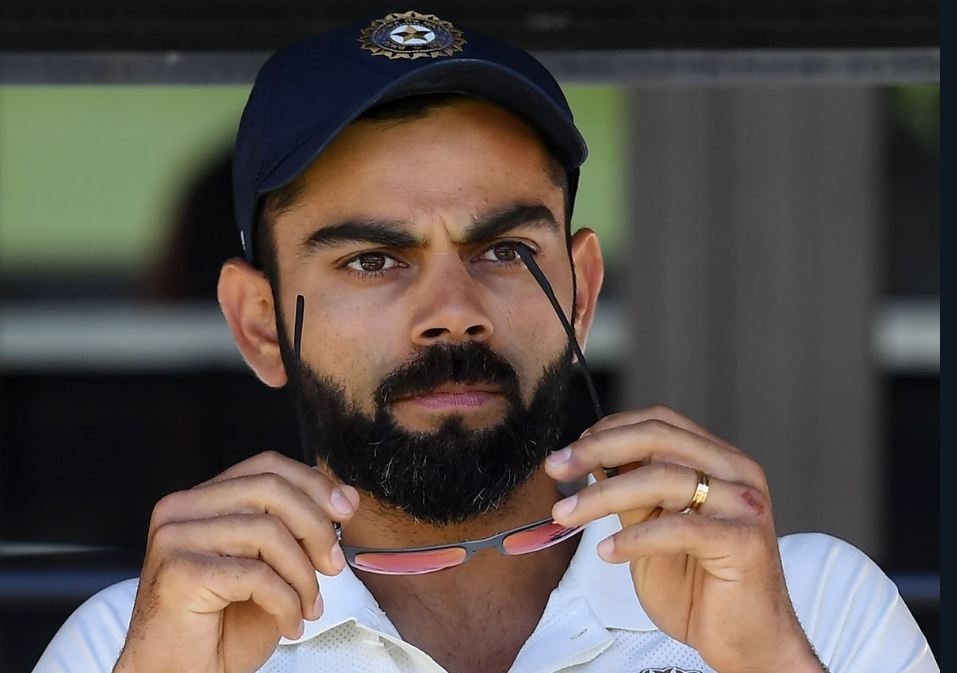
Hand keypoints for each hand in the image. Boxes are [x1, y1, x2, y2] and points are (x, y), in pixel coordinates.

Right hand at [113, 451, 359, 672]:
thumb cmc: (223, 626)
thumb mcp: (275, 568)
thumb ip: (302, 529)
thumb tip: (346, 497)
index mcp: (203, 499)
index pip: (266, 466)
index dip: (313, 484)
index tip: (345, 511)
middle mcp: (181, 509)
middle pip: (269, 489)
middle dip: (315, 527)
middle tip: (334, 566)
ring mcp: (175, 537)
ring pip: (267, 531)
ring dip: (303, 575)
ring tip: (309, 607)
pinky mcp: (178, 571)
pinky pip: (255, 574)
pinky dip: (285, 602)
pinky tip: (290, 624)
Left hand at [544, 406, 822, 672]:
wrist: (745, 642)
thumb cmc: (700, 587)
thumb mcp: (651, 528)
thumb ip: (630, 492)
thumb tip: (588, 459)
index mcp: (718, 460)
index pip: (659, 423)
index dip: (609, 429)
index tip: (567, 453)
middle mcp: (737, 472)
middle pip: (658, 439)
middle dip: (598, 449)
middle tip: (557, 469)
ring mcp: (745, 504)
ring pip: (663, 478)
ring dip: (603, 495)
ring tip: (567, 516)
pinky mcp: (745, 542)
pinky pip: (678, 528)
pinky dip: (634, 537)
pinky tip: (607, 551)